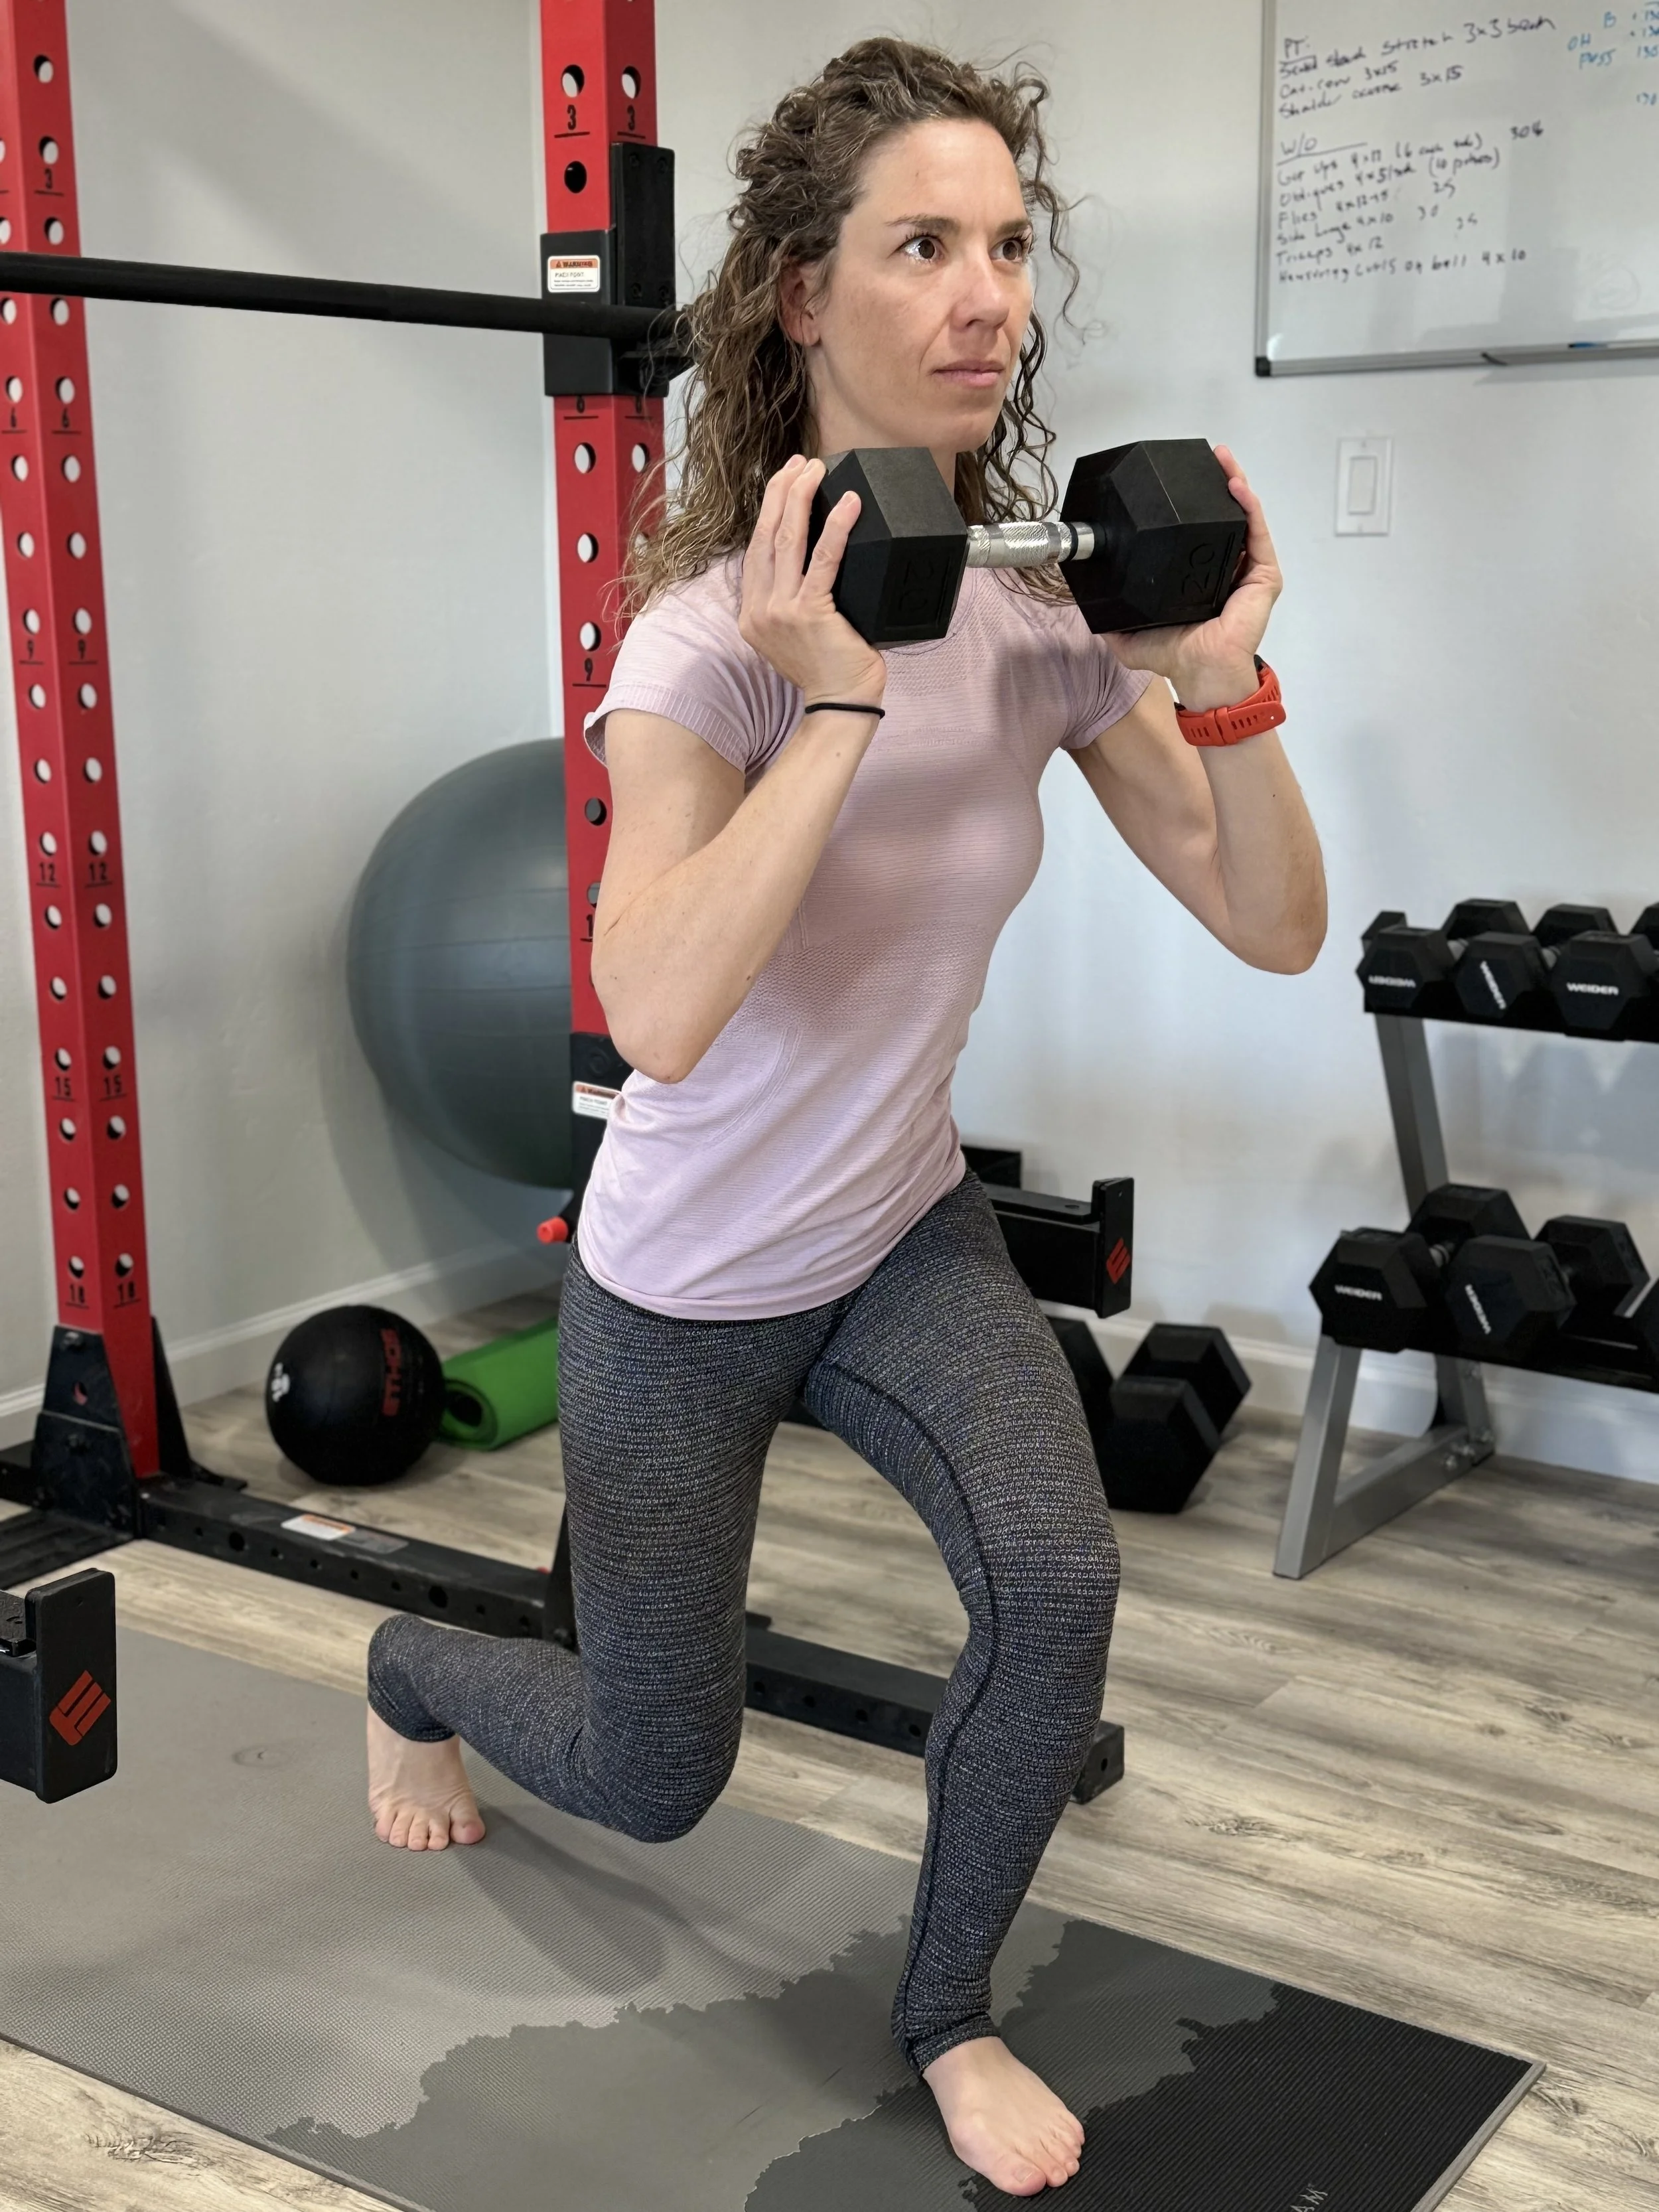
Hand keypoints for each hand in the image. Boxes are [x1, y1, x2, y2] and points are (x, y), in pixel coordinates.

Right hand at [738, 455, 886, 706]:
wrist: (840, 704)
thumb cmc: (828, 669)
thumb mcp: (797, 632)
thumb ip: (793, 600)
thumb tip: (815, 558)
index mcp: (753, 613)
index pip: (757, 549)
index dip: (770, 509)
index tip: (785, 480)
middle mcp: (759, 610)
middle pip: (766, 535)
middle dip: (782, 491)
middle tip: (801, 464)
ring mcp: (781, 612)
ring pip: (787, 539)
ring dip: (801, 497)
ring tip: (816, 470)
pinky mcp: (810, 614)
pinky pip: (824, 561)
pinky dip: (837, 528)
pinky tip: (849, 504)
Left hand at [1104, 445, 1283, 710]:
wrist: (1201, 674)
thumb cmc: (1175, 657)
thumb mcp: (1129, 635)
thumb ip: (1112, 616)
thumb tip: (1086, 598)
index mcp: (1197, 576)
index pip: (1197, 531)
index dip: (1191, 505)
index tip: (1177, 480)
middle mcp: (1223, 567)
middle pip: (1224, 515)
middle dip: (1217, 483)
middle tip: (1207, 456)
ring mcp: (1246, 570)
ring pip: (1244, 517)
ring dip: (1236, 484)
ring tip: (1224, 459)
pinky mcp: (1262, 576)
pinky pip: (1257, 534)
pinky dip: (1249, 508)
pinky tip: (1236, 487)